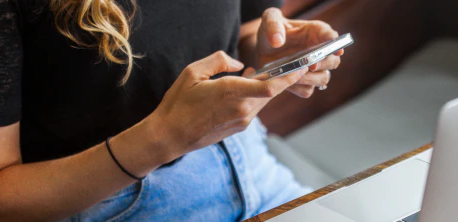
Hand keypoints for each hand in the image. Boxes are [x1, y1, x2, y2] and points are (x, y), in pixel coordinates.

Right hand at [151, 51, 307, 157]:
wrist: (170, 135)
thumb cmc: (178, 102)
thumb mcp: (192, 72)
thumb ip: (219, 60)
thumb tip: (239, 64)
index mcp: (231, 92)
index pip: (271, 86)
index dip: (290, 76)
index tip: (302, 66)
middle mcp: (241, 109)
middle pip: (273, 92)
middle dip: (282, 77)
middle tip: (285, 63)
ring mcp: (242, 121)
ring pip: (264, 100)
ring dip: (267, 87)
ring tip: (258, 73)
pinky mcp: (239, 128)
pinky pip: (255, 108)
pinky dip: (256, 96)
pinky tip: (245, 87)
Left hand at [256, 8, 342, 97]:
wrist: (262, 49)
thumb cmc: (270, 31)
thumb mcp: (269, 19)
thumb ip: (273, 25)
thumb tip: (277, 42)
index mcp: (316, 32)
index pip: (331, 36)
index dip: (336, 44)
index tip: (337, 50)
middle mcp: (319, 51)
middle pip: (333, 61)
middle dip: (324, 64)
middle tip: (311, 65)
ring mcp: (313, 69)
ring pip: (323, 78)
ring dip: (310, 79)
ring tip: (293, 74)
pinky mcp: (303, 83)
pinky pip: (306, 91)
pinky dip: (297, 88)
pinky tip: (286, 82)